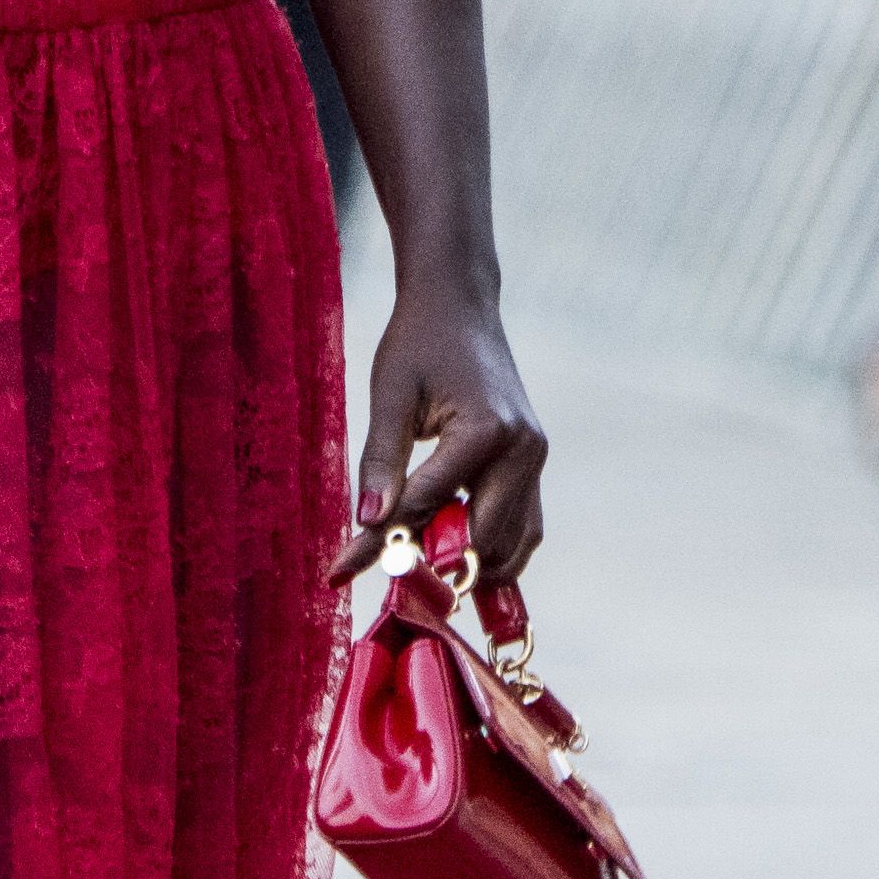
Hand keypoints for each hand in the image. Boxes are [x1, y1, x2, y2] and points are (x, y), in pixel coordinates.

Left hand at [331, 284, 548, 588]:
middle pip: (483, 540)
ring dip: (468, 563)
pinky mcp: (534, 465)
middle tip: (387, 572)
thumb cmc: (419, 342)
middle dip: (436, 563)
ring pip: (513, 545)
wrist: (459, 306)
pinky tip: (446, 547)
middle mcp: (523, 451)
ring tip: (416, 562)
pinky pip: (522, 527)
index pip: (432, 504)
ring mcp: (536, 460)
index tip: (342, 568)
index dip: (385, 540)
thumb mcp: (390, 397)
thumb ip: (380, 463)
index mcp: (487, 430)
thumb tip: (368, 523)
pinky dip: (489, 546)